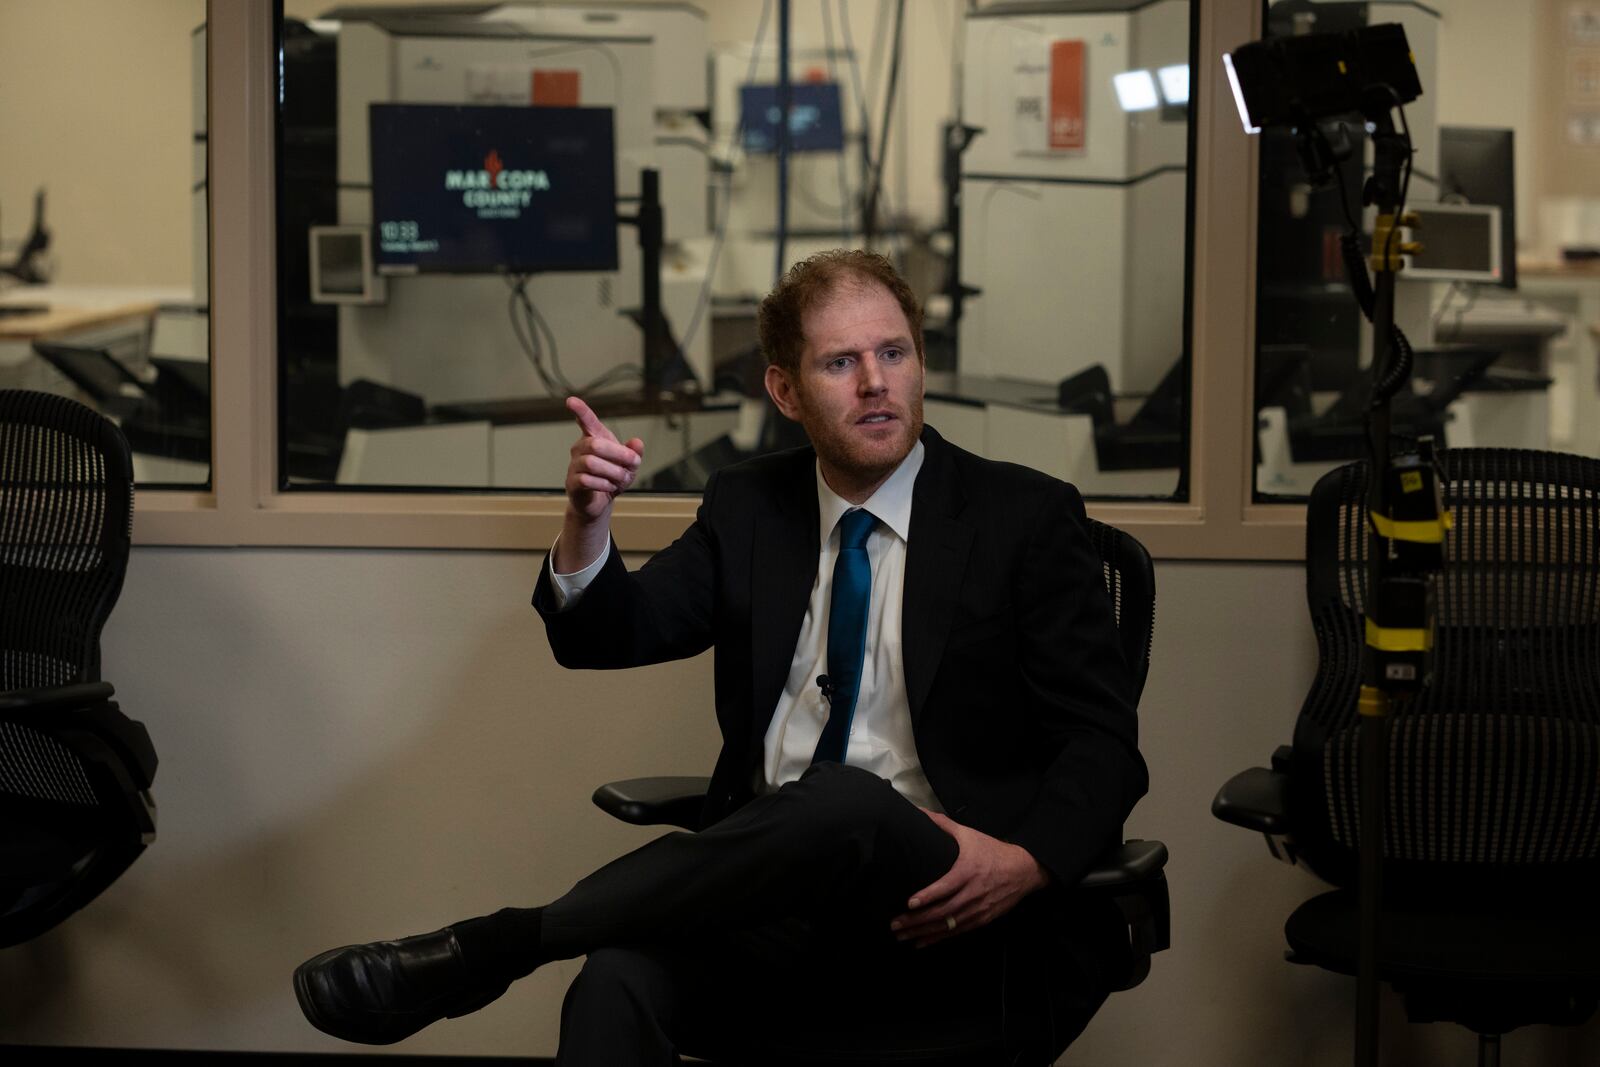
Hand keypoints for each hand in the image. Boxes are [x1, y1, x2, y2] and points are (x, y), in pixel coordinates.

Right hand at [563, 396, 643, 518]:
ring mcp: (574, 466)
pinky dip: (604, 484)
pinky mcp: (572, 483)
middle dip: (618, 455)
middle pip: (595, 445)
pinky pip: (587, 480)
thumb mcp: (629, 465)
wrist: (600, 502)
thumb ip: (633, 452)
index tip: (571, 401)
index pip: (586, 421)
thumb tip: (637, 442)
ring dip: (613, 472)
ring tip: (621, 479)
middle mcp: (580, 449)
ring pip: (591, 463)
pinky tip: (609, 487)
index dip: (580, 411)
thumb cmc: (612, 478)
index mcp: (594, 439)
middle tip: (633, 464)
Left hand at [889, 810, 1049, 947]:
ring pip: (948, 925)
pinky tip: (921, 942)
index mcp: (968, 871)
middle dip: (917, 920)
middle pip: (943, 911)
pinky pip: (957, 932)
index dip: (928, 896)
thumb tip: (919, 811)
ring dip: (924, 932)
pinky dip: (938, 938)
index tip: (909, 903)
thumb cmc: (992, 850)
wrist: (1024, 870)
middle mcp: (973, 893)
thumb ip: (943, 824)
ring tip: (902, 936)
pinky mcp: (982, 919)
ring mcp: (978, 909)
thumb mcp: (969, 834)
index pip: (946, 887)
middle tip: (895, 925)